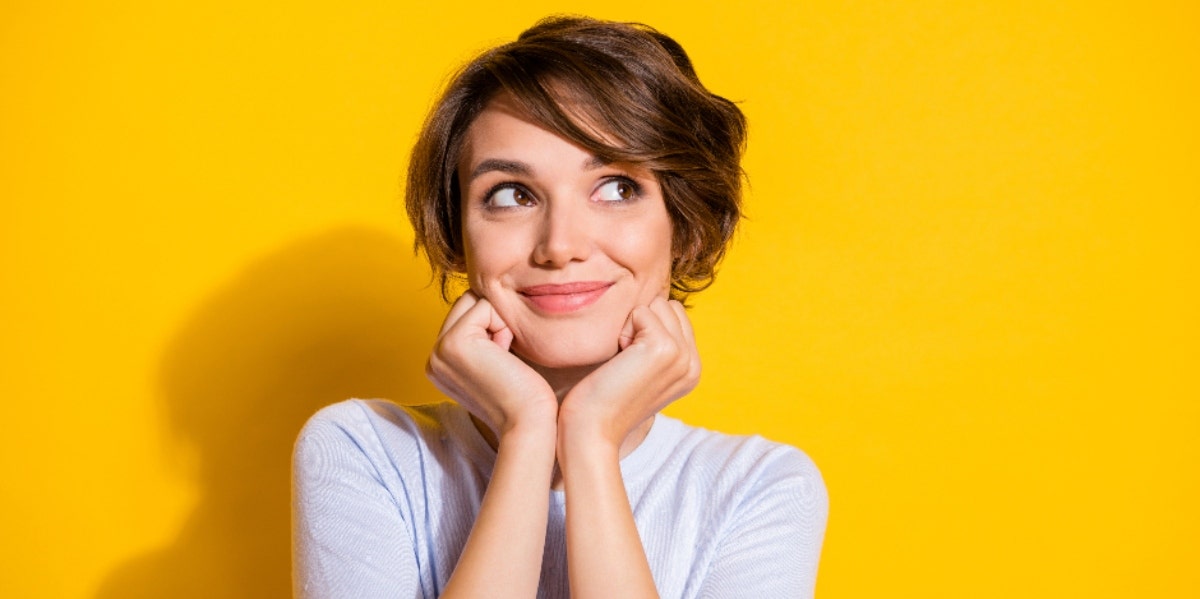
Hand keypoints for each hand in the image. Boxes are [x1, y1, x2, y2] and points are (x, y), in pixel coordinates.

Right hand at [426, 291, 557, 439]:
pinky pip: (486, 306)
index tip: (503, 364)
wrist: (529, 422)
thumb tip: (488, 300)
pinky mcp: (454, 342)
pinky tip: (505, 358)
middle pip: (468, 302)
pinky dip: (504, 326)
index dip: (495, 327)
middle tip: (505, 360)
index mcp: (440, 363)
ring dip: (499, 323)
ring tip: (504, 359)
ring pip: (476, 301)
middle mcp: (433, 357)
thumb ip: (484, 336)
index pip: (467, 314)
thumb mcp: (496, 361)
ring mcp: (439, 350)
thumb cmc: (525, 395)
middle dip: (495, 320)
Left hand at [558, 297, 699, 447]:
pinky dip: (624, 329)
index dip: (646, 329)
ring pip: (657, 305)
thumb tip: (657, 309)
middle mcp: (693, 363)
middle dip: (642, 324)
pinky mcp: (664, 348)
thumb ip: (659, 346)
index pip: (676, 316)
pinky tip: (619, 359)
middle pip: (668, 307)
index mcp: (692, 369)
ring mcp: (682, 356)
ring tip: (624, 360)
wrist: (592, 429)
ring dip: (632, 326)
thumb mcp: (643, 372)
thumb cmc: (605, 398)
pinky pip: (641, 311)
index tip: (633, 364)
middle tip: (627, 361)